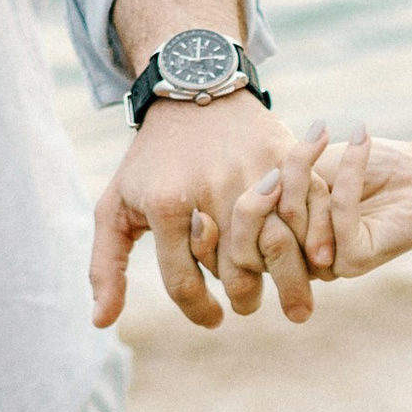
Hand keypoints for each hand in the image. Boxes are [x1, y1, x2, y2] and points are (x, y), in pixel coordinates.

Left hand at [90, 91, 317, 331]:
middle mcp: (210, 189)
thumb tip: (100, 323)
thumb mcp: (115, 206)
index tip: (212, 319)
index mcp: (166, 204)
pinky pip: (307, 218)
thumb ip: (106, 267)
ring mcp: (250, 173)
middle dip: (244, 299)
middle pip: (237, 276)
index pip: (185, 285)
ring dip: (282, 279)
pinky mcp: (283, 158)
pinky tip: (304, 255)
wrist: (192, 88)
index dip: (199, 312)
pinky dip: (311, 244)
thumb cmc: (152, 160)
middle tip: (244, 300)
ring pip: (276, 254)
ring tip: (277, 285)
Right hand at [228, 122, 411, 291]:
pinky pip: (336, 213)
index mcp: (285, 240)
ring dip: (313, 170)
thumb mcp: (310, 167)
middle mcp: (302, 261)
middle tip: (312, 139)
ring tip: (338, 137)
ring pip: (293, 218)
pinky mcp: (356, 261)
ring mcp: (327, 266)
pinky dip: (348, 172)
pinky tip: (362, 139)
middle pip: (262, 225)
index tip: (278, 141)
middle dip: (282, 176)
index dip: (250, 186)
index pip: (242, 227)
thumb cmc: (367, 167)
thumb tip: (238, 187)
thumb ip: (274, 181)